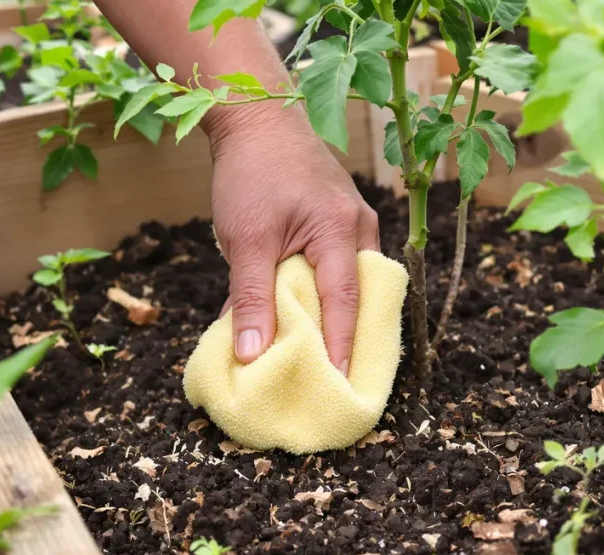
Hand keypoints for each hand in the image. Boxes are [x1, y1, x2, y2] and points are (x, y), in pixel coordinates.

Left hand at [206, 105, 379, 374]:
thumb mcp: (245, 239)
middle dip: (350, 340)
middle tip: (340, 384)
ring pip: (350, 284)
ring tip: (325, 360)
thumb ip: (249, 298)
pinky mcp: (339, 221)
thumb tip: (251, 354)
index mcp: (340, 230)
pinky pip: (339, 267)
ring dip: (336, 318)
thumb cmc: (251, 173)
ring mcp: (353, 223)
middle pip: (358, 297)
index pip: (345, 303)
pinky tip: (307, 318)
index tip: (340, 387)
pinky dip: (325, 294)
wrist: (257, 118)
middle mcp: (358, 228)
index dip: (342, 348)